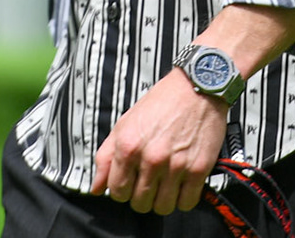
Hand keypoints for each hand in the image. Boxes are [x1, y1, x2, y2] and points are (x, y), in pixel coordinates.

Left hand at [90, 70, 226, 214]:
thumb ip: (106, 157)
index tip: (130, 183)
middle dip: (142, 196)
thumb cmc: (161, 103)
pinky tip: (182, 185)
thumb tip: (96, 188)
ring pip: (162, 207)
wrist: (197, 88)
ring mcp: (175, 165)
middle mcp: (150, 158)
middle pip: (139, 203)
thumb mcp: (125, 124)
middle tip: (149, 182)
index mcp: (128, 146)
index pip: (117, 191)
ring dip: (162, 200)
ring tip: (166, 184)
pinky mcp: (198, 169)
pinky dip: (183, 199)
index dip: (122, 190)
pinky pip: (186, 203)